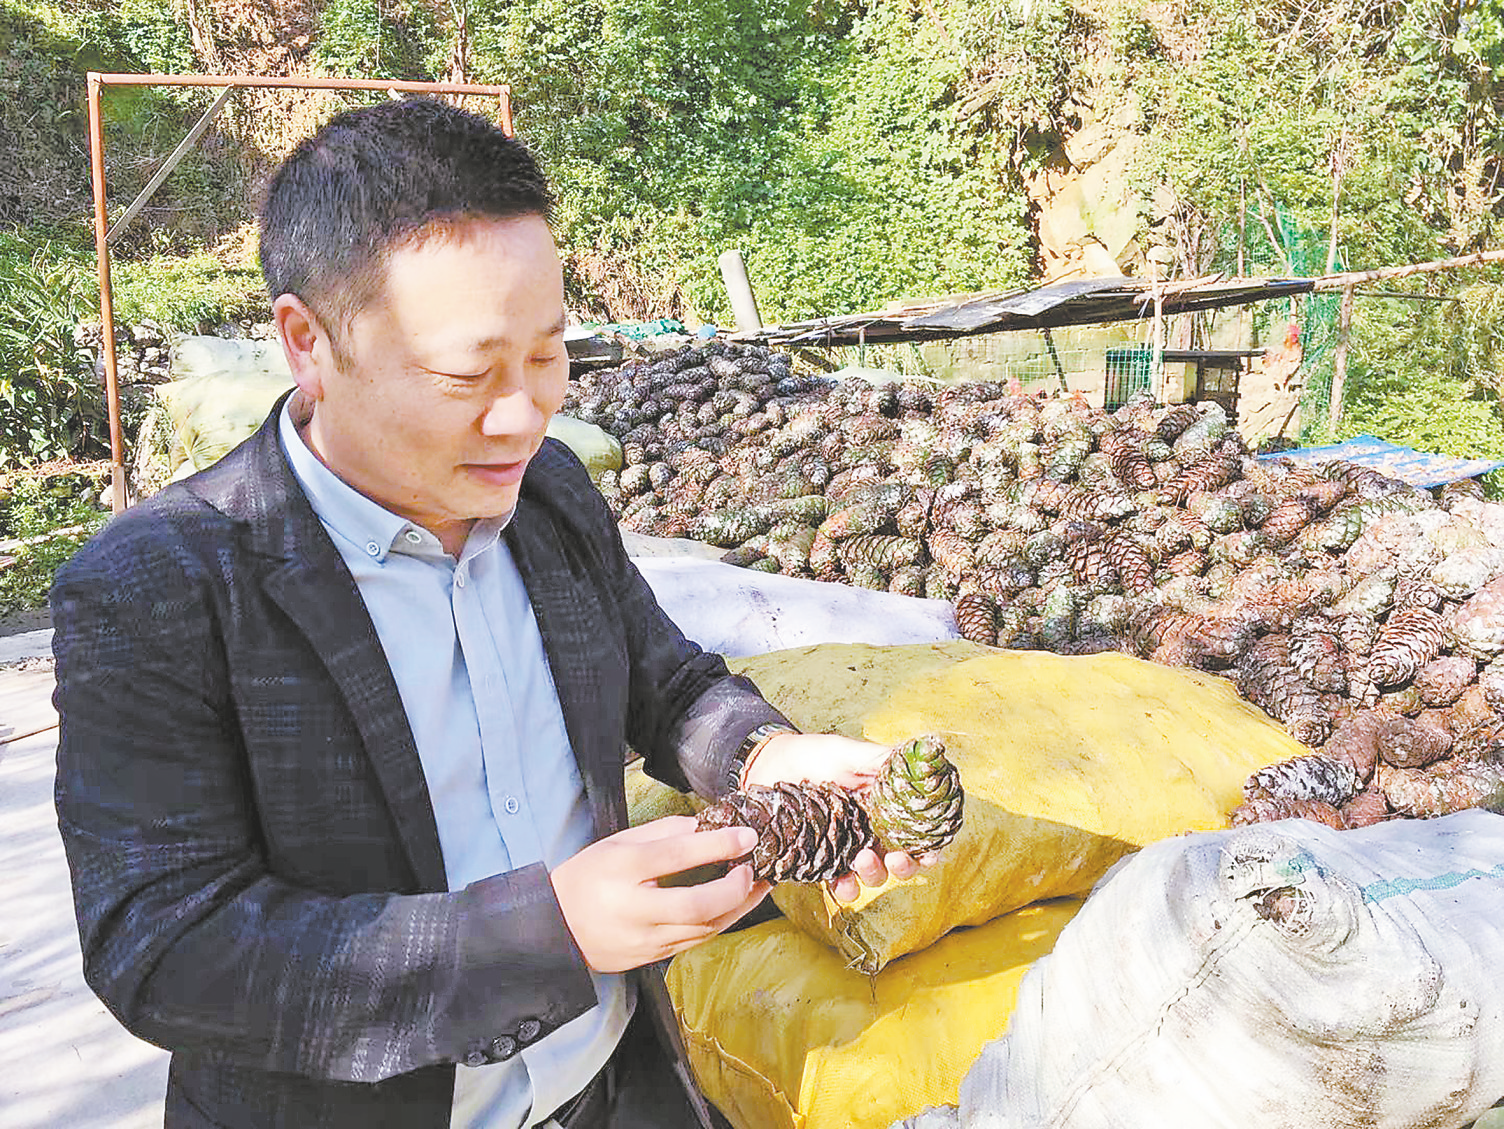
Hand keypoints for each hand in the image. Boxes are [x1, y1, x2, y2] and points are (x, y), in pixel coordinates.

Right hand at [550, 816, 769, 972]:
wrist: (555, 930)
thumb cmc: (586, 878)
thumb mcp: (615, 843)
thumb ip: (660, 832)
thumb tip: (703, 825)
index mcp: (620, 870)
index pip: (675, 856)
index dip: (716, 844)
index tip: (747, 834)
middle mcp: (633, 909)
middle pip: (695, 906)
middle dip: (733, 888)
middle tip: (751, 867)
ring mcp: (643, 939)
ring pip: (702, 930)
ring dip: (738, 907)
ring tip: (760, 884)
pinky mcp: (651, 958)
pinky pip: (695, 941)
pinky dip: (721, 922)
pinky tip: (737, 905)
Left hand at [741, 732, 937, 903]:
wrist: (765, 765)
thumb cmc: (810, 755)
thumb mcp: (847, 752)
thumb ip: (881, 759)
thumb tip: (925, 755)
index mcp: (883, 804)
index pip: (916, 830)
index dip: (929, 845)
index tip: (930, 852)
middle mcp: (870, 829)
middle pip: (901, 858)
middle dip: (905, 866)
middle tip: (895, 858)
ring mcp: (846, 846)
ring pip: (873, 873)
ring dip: (875, 874)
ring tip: (860, 859)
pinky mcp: (820, 859)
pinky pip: (838, 881)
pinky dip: (844, 887)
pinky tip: (841, 883)